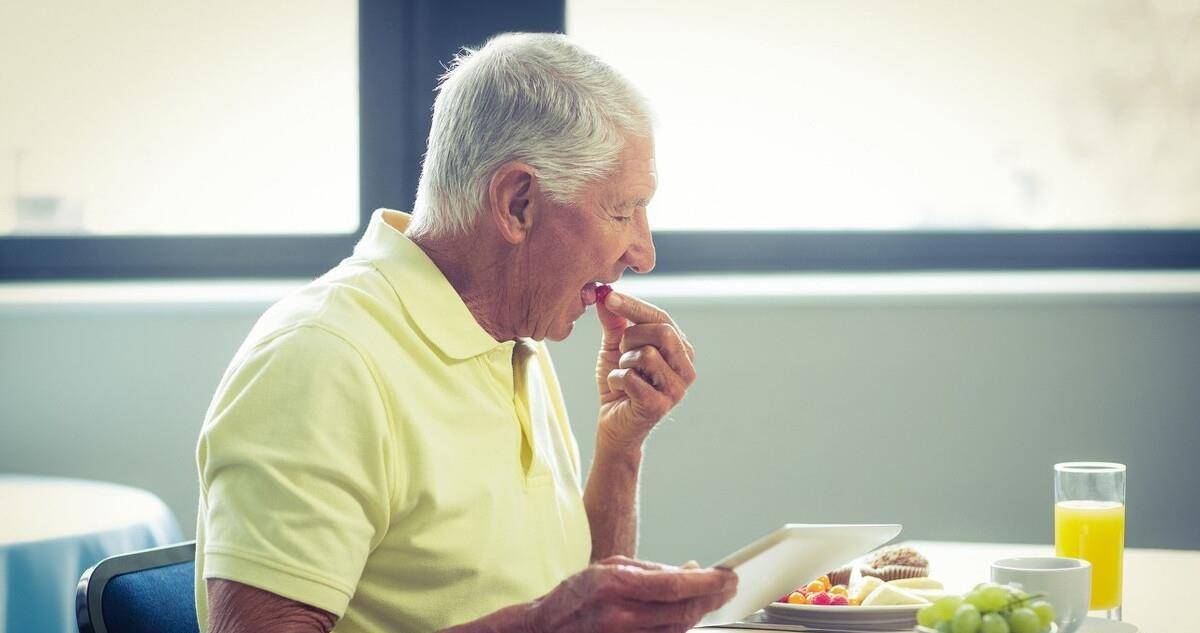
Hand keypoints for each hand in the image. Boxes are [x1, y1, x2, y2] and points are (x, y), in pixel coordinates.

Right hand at [524, 556, 736, 632]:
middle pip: (683, 611)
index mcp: (617, 585)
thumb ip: (651, 569)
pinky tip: (690, 614)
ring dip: (700, 613)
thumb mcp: (610, 567)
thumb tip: (690, 569)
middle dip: (712, 599)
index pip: (675, 585)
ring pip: (678, 629)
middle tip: (729, 587)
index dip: (707, 582)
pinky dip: (682, 627)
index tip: (727, 576)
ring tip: (713, 598)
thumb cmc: (576, 595)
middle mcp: (622, 615)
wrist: (548, 628)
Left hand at [595, 290, 696, 450]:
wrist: (613, 426)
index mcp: (680, 350)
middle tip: (620, 352)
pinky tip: (618, 391)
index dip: (634, 306)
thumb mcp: (615, 348)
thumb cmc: (619, 385)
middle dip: (631, 337)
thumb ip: (614, 322)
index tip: (608, 297)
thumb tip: (604, 294)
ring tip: (622, 373)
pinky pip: (631, 378)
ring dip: (623, 362)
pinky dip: (616, 379)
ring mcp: (676, 389)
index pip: (662, 318)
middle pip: (663, 332)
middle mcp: (686, 368)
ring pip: (647, 355)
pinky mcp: (659, 406)